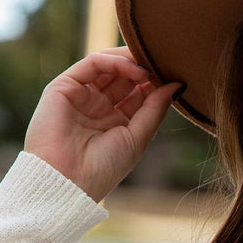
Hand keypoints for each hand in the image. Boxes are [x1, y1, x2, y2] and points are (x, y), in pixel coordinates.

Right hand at [24, 48, 182, 202]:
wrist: (67, 181)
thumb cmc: (102, 168)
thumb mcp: (137, 138)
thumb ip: (155, 109)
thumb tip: (177, 84)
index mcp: (115, 121)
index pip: (137, 92)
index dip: (155, 82)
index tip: (175, 77)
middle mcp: (97, 106)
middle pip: (123, 76)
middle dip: (144, 67)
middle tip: (164, 63)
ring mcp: (81, 95)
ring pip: (108, 65)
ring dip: (131, 61)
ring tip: (151, 65)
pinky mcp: (64, 86)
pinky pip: (92, 64)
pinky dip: (114, 62)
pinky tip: (134, 70)